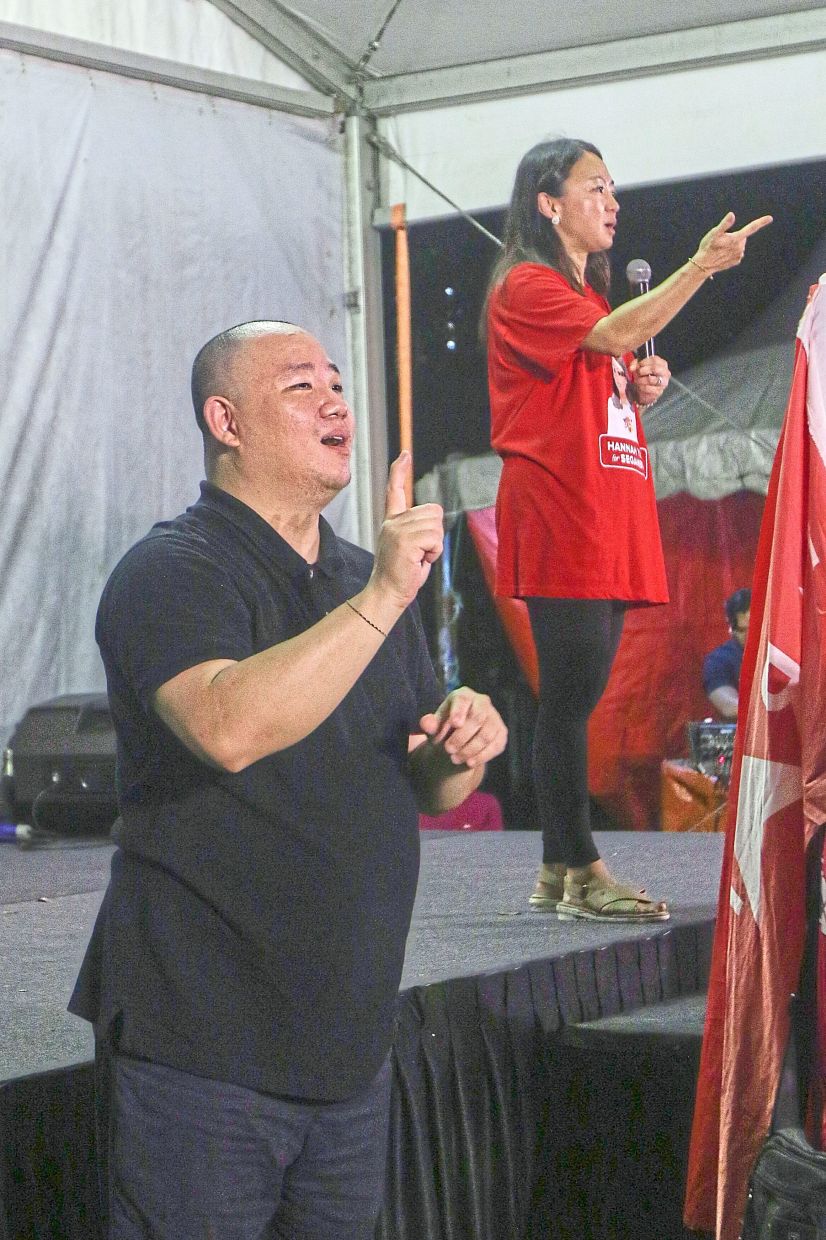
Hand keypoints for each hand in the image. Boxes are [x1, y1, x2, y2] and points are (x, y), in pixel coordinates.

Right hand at [370, 452, 443, 608]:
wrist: (387, 593)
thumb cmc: (402, 573)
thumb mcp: (410, 545)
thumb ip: (419, 529)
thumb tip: (435, 515)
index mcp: (392, 521)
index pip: (395, 490)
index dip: (400, 471)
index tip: (405, 455)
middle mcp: (393, 522)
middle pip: (433, 510)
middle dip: (435, 533)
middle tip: (420, 552)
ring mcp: (397, 530)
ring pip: (436, 525)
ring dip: (435, 544)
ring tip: (419, 557)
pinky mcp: (404, 541)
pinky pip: (435, 538)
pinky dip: (434, 552)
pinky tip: (419, 561)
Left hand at [418, 687, 507, 769]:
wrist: (459, 740)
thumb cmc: (444, 728)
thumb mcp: (435, 727)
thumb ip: (430, 724)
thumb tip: (425, 723)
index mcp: (464, 696)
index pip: (463, 699)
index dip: (460, 711)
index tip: (455, 723)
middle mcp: (482, 702)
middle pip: (477, 718)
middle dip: (462, 736)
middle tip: (448, 749)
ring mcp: (495, 718)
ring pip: (486, 734)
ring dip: (470, 749)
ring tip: (454, 759)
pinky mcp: (501, 733)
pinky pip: (495, 745)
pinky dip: (482, 756)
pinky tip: (469, 763)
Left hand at [629, 355, 670, 405]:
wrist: (644, 391)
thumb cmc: (644, 376)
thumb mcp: (639, 367)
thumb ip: (634, 364)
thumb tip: (631, 368)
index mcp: (662, 363)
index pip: (654, 360)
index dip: (644, 362)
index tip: (637, 366)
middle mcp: (665, 372)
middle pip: (654, 368)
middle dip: (642, 370)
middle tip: (637, 373)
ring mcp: (664, 382)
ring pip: (650, 379)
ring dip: (640, 380)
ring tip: (637, 380)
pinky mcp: (659, 391)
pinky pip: (648, 388)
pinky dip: (641, 387)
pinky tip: (639, 386)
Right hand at [693, 211, 772, 275]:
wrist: (703, 264)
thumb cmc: (708, 247)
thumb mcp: (714, 233)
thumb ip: (724, 224)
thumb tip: (732, 215)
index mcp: (736, 238)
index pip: (751, 228)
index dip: (761, 222)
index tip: (770, 218)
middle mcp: (740, 247)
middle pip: (742, 236)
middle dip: (735, 236)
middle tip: (722, 240)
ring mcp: (739, 255)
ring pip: (739, 244)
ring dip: (732, 244)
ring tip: (720, 248)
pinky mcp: (737, 261)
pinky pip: (737, 252)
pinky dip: (731, 251)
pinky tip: (723, 254)